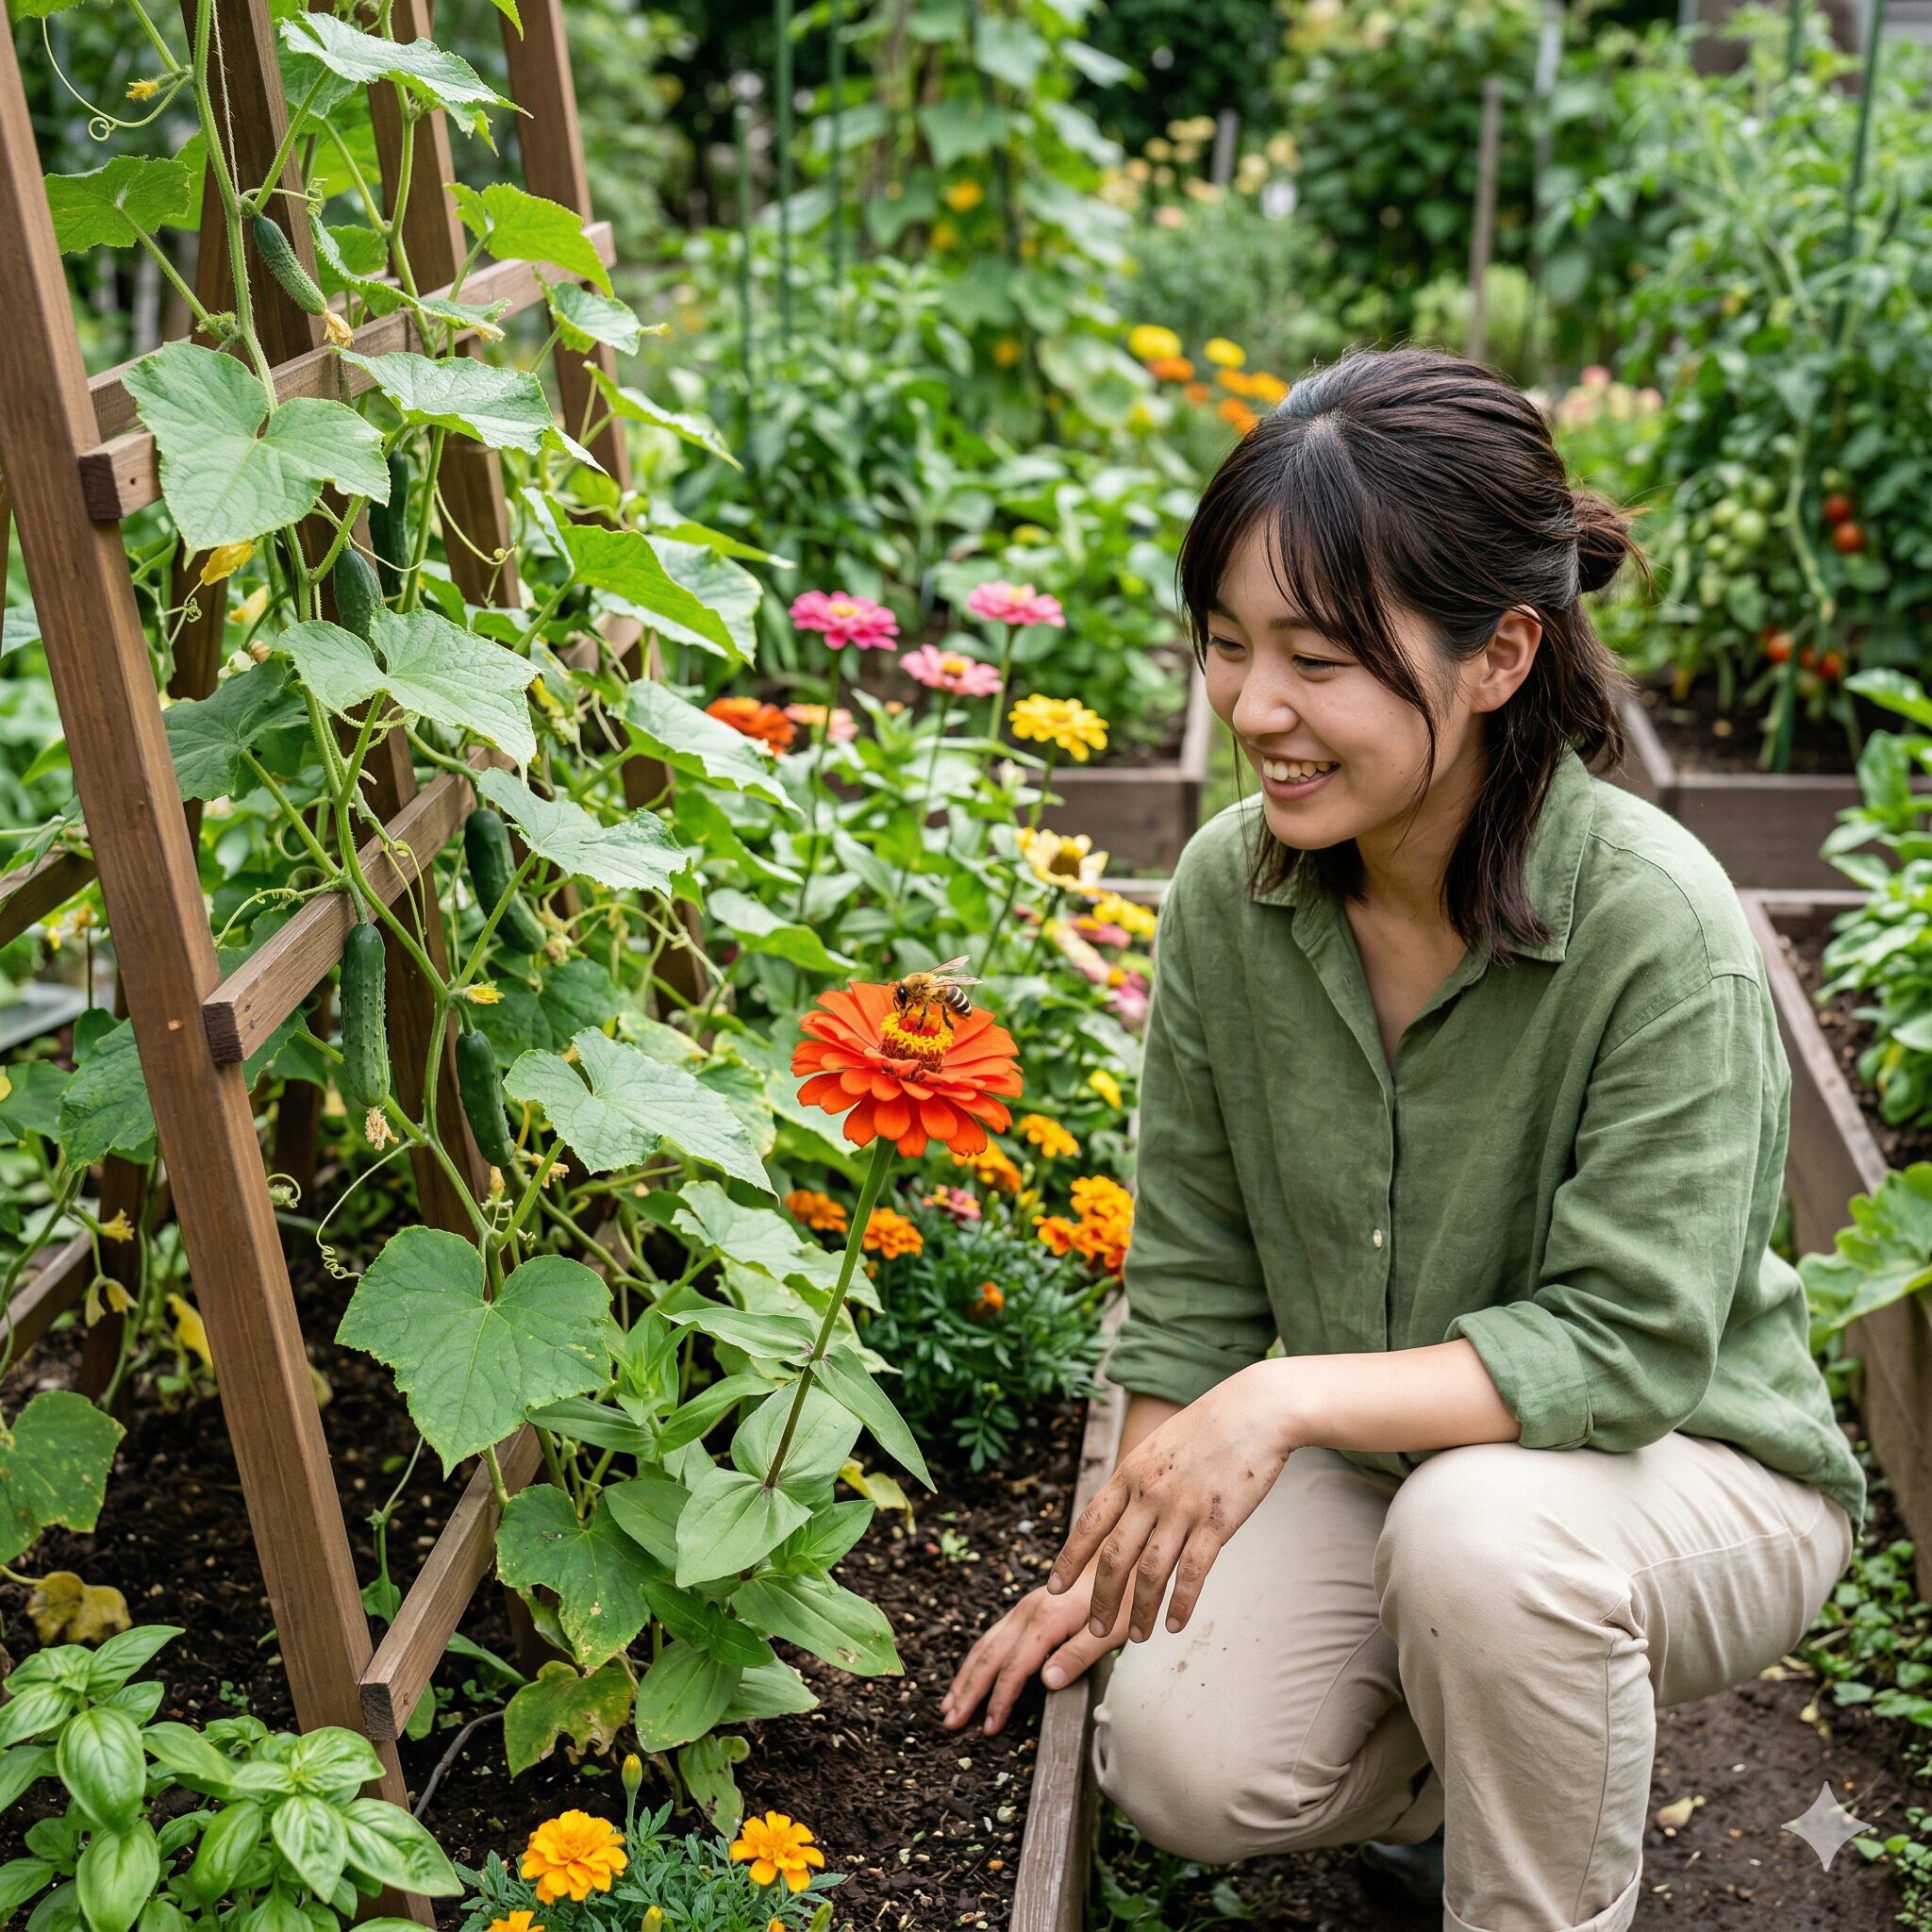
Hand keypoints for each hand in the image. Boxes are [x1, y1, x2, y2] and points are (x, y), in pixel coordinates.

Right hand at [939, 1559, 1128, 1734]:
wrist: (1119, 1556)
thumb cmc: (1122, 1597)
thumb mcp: (1111, 1630)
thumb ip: (1079, 1654)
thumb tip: (1048, 1681)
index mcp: (1047, 1619)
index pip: (1015, 1667)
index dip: (1000, 1699)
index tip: (989, 1728)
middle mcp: (1028, 1611)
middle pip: (990, 1656)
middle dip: (968, 1690)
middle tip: (950, 1722)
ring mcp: (1024, 1607)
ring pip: (985, 1644)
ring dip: (965, 1676)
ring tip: (950, 1704)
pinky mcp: (1026, 1607)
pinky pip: (993, 1635)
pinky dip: (976, 1659)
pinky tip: (971, 1673)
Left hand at [1046, 1360, 1294, 1642]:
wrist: (1257, 1409)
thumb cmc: (1210, 1426)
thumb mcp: (1159, 1444)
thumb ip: (1139, 1477)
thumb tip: (1122, 1508)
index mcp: (1131, 1472)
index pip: (1090, 1523)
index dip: (1070, 1559)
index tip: (1054, 1587)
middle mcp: (1149, 1492)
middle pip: (1113, 1556)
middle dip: (1100, 1599)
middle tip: (1094, 1631)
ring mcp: (1182, 1508)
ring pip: (1150, 1571)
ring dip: (1140, 1609)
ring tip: (1138, 1637)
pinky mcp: (1216, 1522)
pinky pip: (1192, 1572)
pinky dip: (1181, 1603)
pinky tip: (1175, 1624)